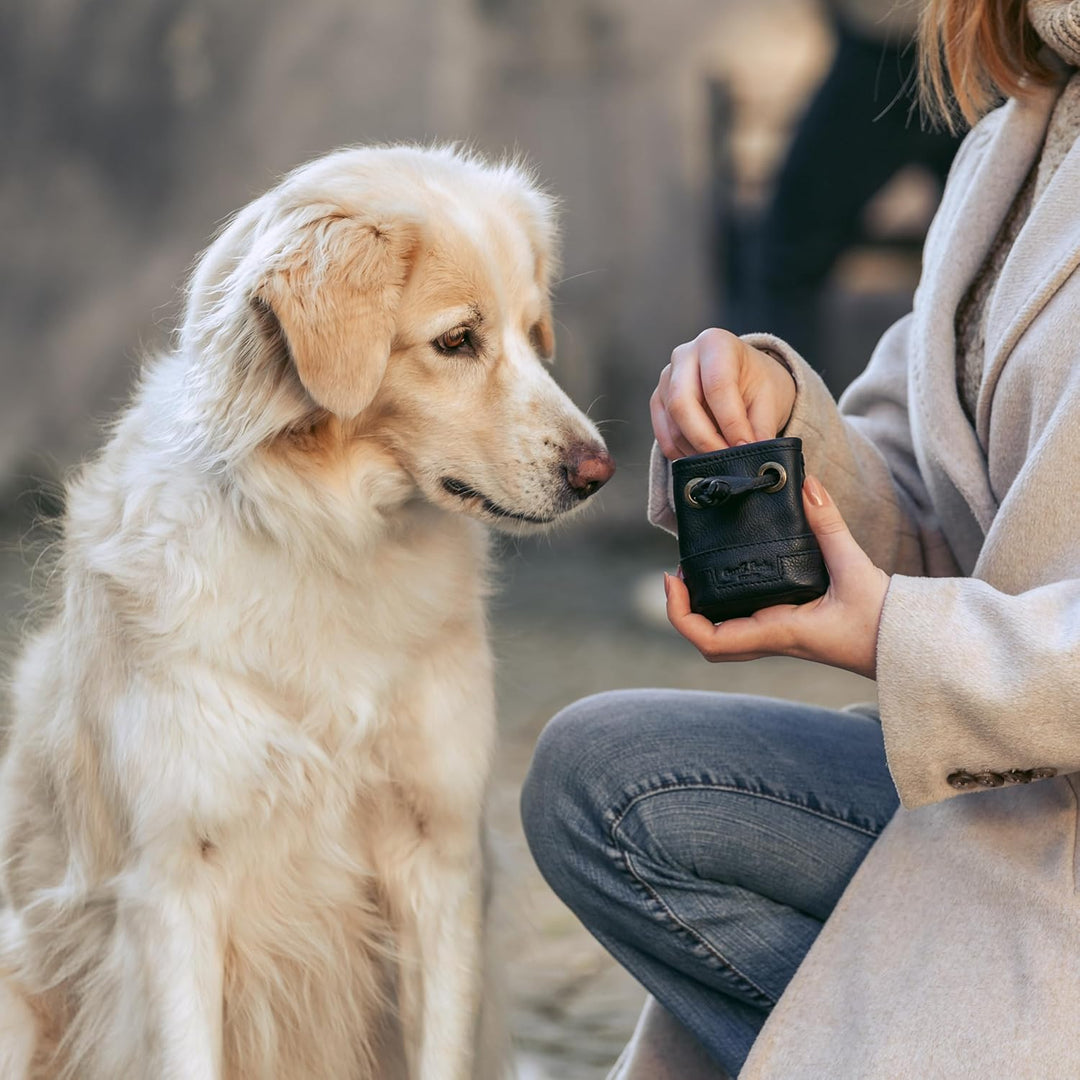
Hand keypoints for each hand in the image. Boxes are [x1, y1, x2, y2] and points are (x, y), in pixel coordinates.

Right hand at [650, 328, 796, 458]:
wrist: (743, 377)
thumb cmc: (757, 382)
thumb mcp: (769, 399)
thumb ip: (762, 428)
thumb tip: (757, 457)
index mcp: (715, 344)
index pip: (717, 386)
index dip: (731, 422)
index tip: (746, 448)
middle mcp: (684, 356)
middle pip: (682, 404)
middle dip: (706, 440)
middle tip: (729, 461)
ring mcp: (666, 379)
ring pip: (672, 425)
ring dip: (697, 451)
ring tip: (723, 462)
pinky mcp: (658, 402)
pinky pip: (664, 437)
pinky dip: (684, 455)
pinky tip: (706, 457)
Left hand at [664, 476, 889, 678]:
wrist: (909, 646)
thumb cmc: (884, 620)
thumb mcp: (855, 567)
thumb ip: (829, 525)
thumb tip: (807, 486)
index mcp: (779, 631)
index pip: (711, 640)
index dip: (680, 615)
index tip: (674, 580)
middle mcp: (773, 638)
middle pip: (709, 642)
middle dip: (684, 612)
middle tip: (681, 574)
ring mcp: (780, 636)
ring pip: (725, 636)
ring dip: (703, 611)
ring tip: (697, 571)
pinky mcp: (790, 628)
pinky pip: (746, 624)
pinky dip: (727, 606)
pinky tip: (732, 575)